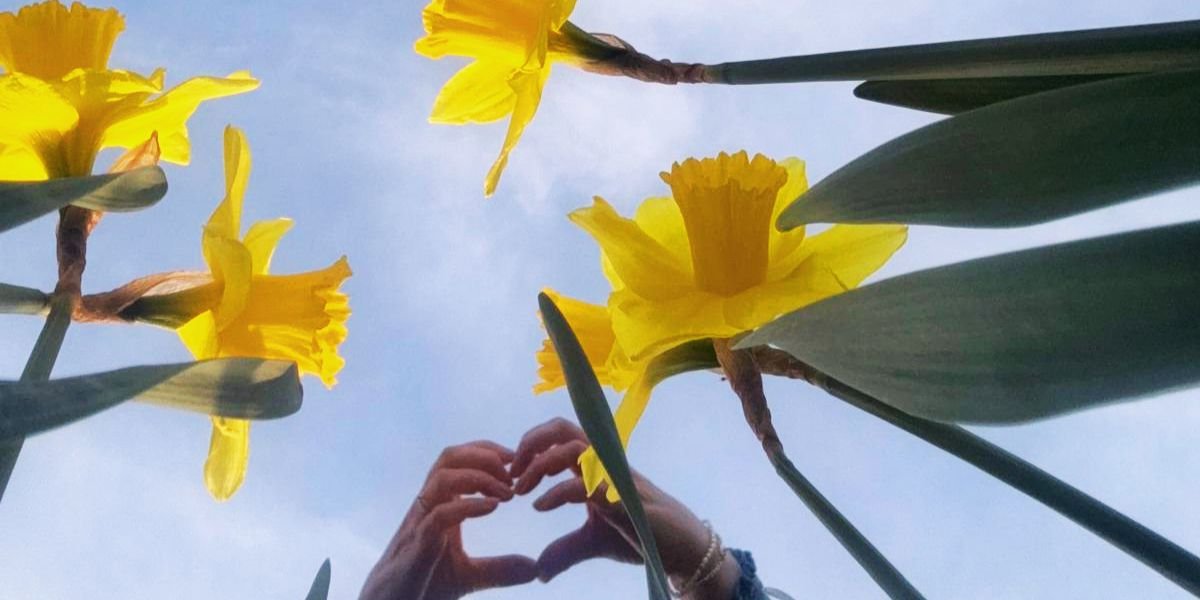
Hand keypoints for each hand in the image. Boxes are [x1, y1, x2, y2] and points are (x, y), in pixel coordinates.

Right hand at [360, 441, 537, 599]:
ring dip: (479, 477)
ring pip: (441, 478)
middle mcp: (427, 508)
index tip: (516, 460)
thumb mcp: (469, 576)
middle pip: (449, 458)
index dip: (487, 451)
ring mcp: (420, 524)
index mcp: (439, 506)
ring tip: (507, 493)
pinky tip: (492, 508)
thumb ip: (499, 569)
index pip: (458, 460)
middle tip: (514, 472)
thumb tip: (534, 568)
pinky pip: (439, 515)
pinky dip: (467, 506)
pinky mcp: (416, 547)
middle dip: (484, 455)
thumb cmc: (422, 585)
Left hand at [510, 418, 740, 598]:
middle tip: (512, 473)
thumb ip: (564, 549)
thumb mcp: (593, 542)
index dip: (531, 444)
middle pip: (563, 428)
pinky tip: (540, 507)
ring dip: (540, 464)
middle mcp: (604, 463)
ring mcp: (614, 477)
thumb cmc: (641, 535)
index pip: (559, 434)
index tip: (512, 473)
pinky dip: (557, 492)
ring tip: (521, 489)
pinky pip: (587, 484)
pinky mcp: (624, 498)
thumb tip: (539, 571)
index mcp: (594, 466)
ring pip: (573, 448)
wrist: (682, 548)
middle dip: (531, 443)